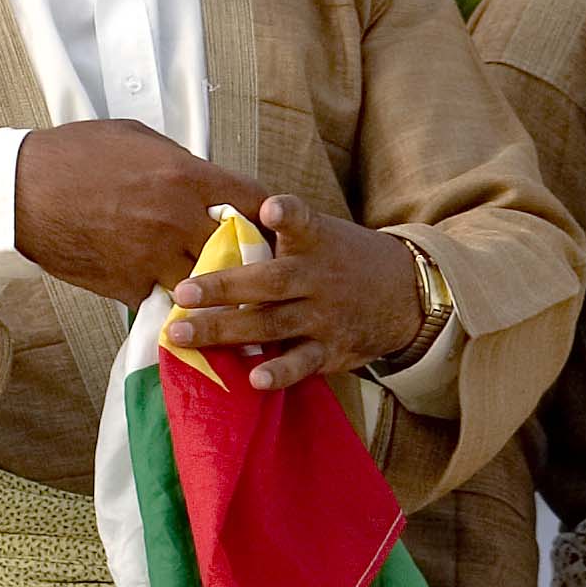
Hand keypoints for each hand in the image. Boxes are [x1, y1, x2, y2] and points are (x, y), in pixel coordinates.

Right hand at [13, 119, 270, 306]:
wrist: (20, 193)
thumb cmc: (74, 156)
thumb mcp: (136, 139)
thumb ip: (179, 159)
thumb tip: (204, 174)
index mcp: (187, 177)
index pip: (255, 200)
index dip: (268, 215)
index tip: (270, 224)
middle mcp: (178, 220)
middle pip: (241, 249)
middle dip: (247, 256)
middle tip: (251, 263)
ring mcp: (155, 257)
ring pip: (208, 283)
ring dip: (212, 285)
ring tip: (220, 288)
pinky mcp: (130, 286)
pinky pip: (166, 299)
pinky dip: (171, 300)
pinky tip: (173, 296)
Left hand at [161, 193, 426, 391]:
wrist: (405, 295)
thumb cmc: (341, 260)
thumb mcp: (321, 234)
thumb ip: (276, 234)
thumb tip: (209, 224)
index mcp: (315, 241)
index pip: (303, 222)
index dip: (287, 213)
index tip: (271, 207)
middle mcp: (319, 278)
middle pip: (269, 282)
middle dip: (223, 288)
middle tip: (180, 293)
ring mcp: (325, 316)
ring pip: (272, 324)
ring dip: (227, 330)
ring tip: (185, 336)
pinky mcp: (331, 350)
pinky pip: (302, 363)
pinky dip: (280, 372)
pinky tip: (255, 379)